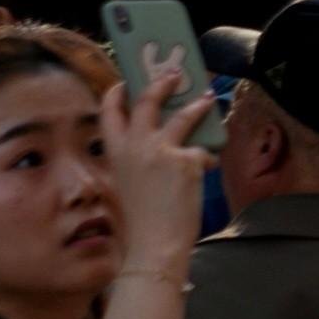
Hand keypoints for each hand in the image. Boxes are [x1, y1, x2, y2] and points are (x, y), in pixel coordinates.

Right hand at [104, 61, 214, 266]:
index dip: (117, 93)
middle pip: (147, 101)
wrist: (155, 245)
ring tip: (207, 99)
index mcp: (115, 153)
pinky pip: (202, 152)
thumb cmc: (142, 220)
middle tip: (174, 74)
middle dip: (162, 83)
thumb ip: (138, 158)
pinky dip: (207, 159)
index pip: (108, 112)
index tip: (126, 82)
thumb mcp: (128, 182)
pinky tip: (210, 170)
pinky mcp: (187, 161)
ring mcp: (162, 151)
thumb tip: (158, 140)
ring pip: (183, 116)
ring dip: (197, 106)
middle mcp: (135, 146)